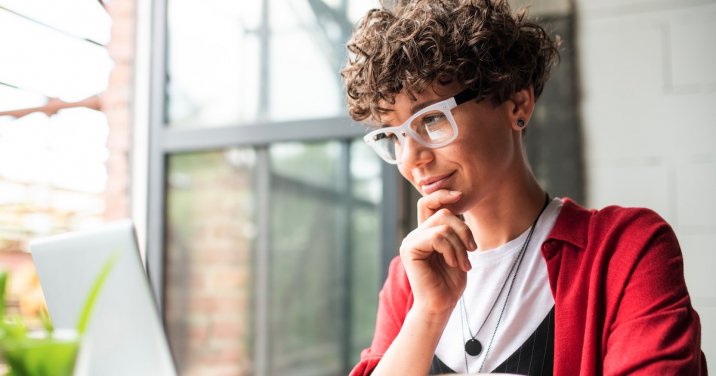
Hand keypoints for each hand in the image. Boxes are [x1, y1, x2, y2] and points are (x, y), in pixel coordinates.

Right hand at [399, 189, 476, 316]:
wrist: (441, 305)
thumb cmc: (450, 281)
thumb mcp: (458, 249)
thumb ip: (454, 229)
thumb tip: (458, 203)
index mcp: (425, 232)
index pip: (429, 202)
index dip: (443, 194)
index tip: (460, 195)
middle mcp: (415, 234)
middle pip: (442, 212)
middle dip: (464, 230)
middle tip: (471, 250)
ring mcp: (410, 241)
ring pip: (442, 224)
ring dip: (460, 244)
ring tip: (462, 262)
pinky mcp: (409, 249)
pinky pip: (437, 236)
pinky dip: (451, 249)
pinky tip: (453, 263)